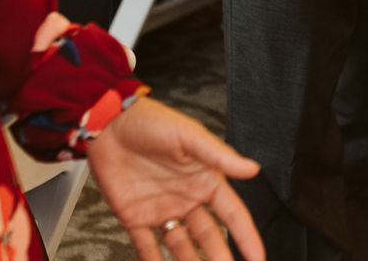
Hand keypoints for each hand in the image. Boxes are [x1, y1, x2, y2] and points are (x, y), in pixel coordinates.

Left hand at [84, 97, 263, 260]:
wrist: (109, 124)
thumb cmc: (151, 121)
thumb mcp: (190, 136)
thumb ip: (220, 156)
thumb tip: (253, 169)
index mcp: (205, 180)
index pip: (232, 214)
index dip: (247, 237)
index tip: (258, 257)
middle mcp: (187, 198)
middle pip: (209, 237)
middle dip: (220, 257)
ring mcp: (162, 210)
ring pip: (181, 246)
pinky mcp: (135, 217)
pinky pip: (147, 247)